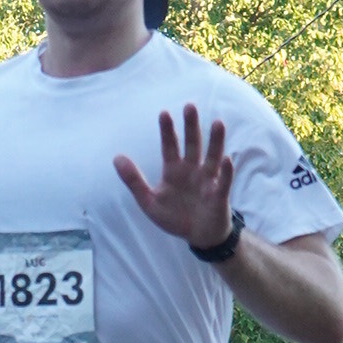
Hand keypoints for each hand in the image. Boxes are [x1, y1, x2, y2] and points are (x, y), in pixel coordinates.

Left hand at [113, 104, 233, 248]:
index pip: (170, 147)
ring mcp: (207, 181)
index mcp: (174, 171)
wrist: (198, 236)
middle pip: (192, 145)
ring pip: (212, 157)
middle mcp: (192, 170)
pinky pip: (223, 181)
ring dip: (215, 141)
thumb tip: (116, 157)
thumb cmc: (174, 217)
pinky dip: (226, 171)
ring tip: (218, 122)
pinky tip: (226, 159)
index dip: (167, 131)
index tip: (164, 113)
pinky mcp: (219, 195)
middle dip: (191, 127)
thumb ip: (134, 180)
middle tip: (189, 106)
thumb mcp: (149, 201)